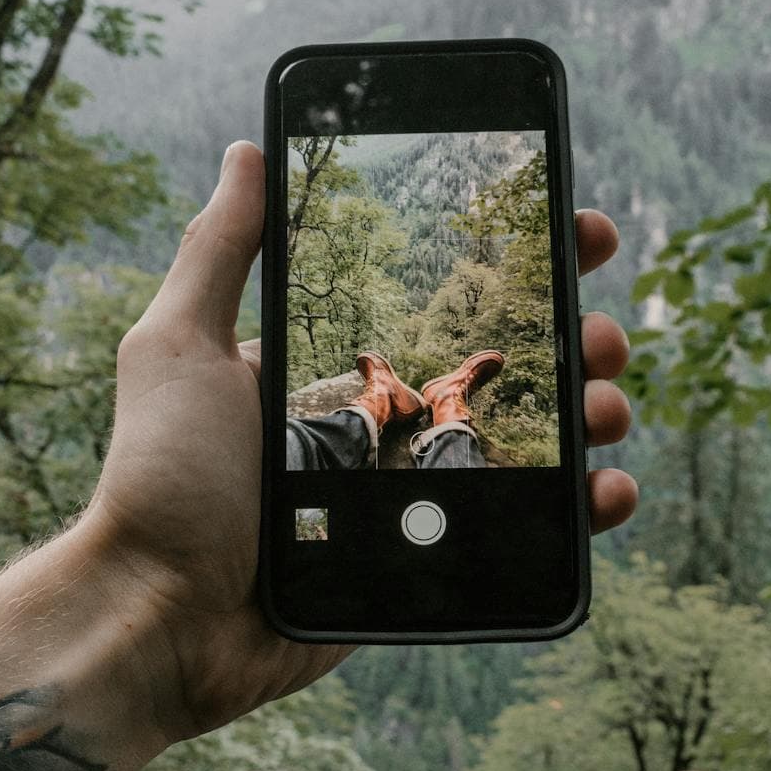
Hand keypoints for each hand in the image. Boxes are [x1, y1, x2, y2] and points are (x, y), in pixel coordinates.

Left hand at [81, 142, 639, 742]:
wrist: (164, 620)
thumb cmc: (163, 482)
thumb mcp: (179, 348)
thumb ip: (221, 252)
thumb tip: (248, 150)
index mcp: (336, 376)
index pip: (444, 304)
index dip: (518, 267)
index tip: (575, 231)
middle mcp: (383, 433)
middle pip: (508, 374)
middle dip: (573, 337)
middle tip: (600, 330)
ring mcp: (414, 501)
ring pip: (533, 448)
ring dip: (591, 414)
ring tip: (607, 404)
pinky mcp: (432, 567)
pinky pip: (527, 534)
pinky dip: (583, 511)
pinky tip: (607, 490)